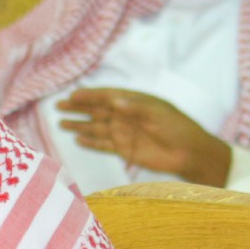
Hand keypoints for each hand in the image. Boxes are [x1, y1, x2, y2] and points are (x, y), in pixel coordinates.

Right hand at [54, 89, 231, 185]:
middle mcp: (125, 115)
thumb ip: (134, 108)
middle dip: (78, 109)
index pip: (106, 96)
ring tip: (61, 124)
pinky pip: (104, 145)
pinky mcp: (126, 150)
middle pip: (97, 111)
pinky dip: (91, 143)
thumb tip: (112, 101)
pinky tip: (78, 140)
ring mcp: (124, 133)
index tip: (73, 95)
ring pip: (97, 128)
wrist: (190, 153)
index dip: (89, 96)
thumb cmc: (178, 127)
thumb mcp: (158, 114)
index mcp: (133, 102)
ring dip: (80, 126)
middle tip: (58, 106)